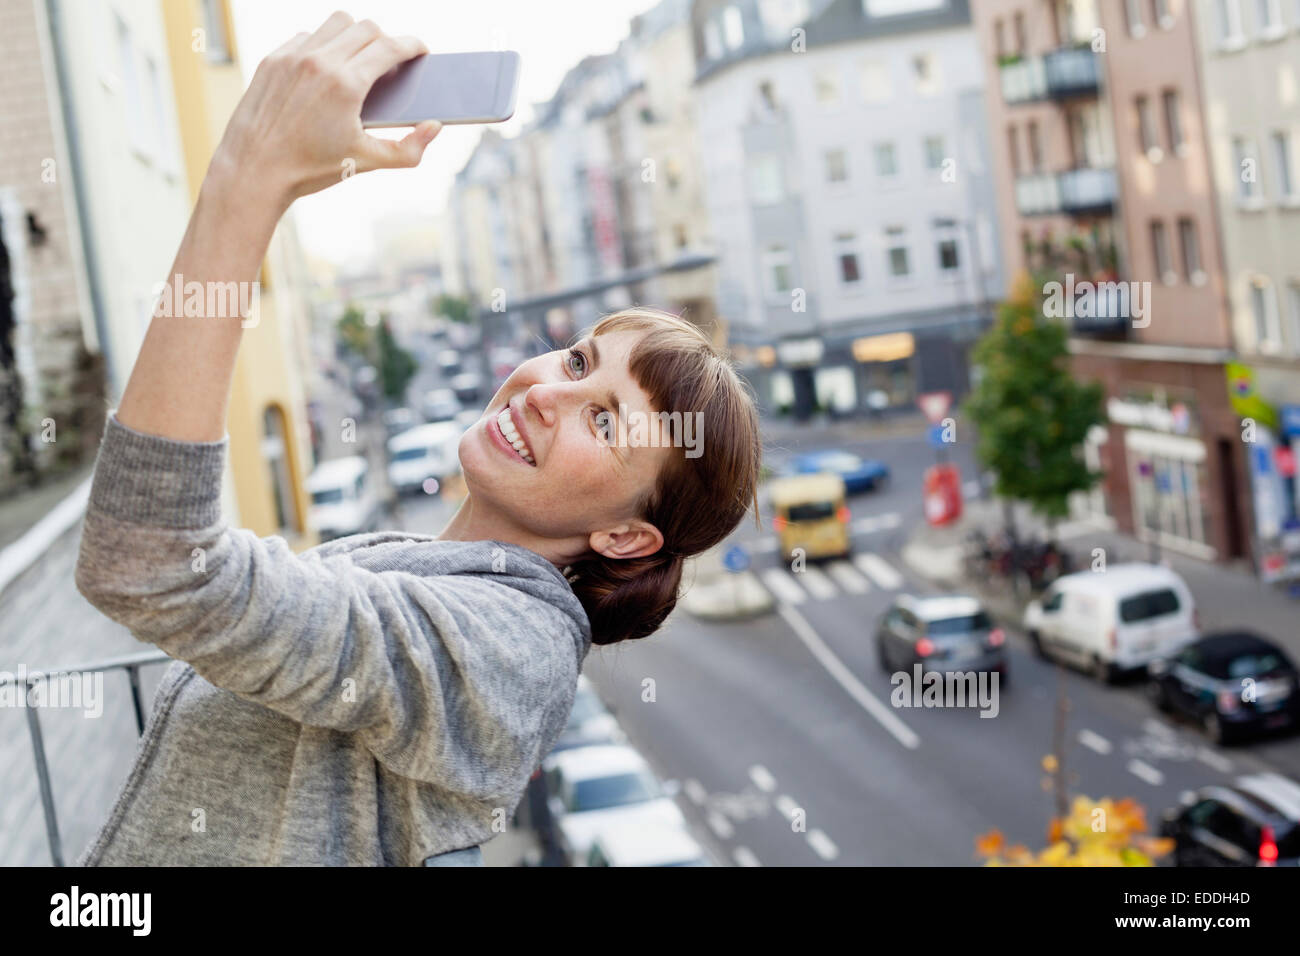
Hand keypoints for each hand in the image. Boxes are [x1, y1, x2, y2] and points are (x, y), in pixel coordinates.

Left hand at [206, 11, 440, 210]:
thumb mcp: (366, 162)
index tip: (421, 50)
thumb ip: (409, 150)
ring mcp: (293, 56)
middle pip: (366, 28)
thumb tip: (434, 128)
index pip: (390, 47)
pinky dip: (324, 45)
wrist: (254, 171)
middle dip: (386, 40)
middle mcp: (319, 61)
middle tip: (393, 60)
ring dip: (355, 35)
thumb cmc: (310, 169)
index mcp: (346, 84)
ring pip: (336, 23)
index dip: (412, 45)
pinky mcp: (273, 59)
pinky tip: (329, 66)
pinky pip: (307, 36)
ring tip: (361, 58)